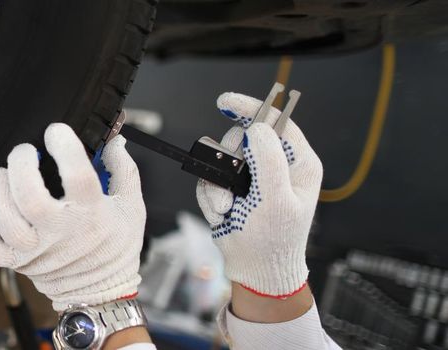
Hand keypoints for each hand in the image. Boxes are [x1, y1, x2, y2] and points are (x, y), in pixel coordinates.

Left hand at [0, 123, 144, 310]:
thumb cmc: (115, 245)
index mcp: (91, 214)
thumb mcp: (132, 206)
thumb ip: (123, 170)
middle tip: (24, 152)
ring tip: (1, 175)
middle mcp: (61, 232)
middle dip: (21, 165)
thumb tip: (114, 139)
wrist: (101, 293)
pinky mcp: (17, 263)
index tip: (56, 132)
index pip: (78, 176)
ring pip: (5, 219)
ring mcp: (36, 250)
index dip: (65, 147)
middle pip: (29, 197)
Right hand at [197, 92, 322, 297]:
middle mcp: (275, 165)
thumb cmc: (275, 240)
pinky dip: (211, 197)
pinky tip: (226, 213)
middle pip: (241, 138)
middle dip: (229, 161)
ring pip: (219, 159)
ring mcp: (251, 177)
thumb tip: (257, 127)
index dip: (251, 108)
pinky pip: (208, 178)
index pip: (276, 122)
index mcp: (298, 163)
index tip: (226, 102)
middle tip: (234, 184)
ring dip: (218, 185)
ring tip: (230, 207)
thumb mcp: (277, 199)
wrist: (255, 269)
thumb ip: (268, 160)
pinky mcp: (231, 188)